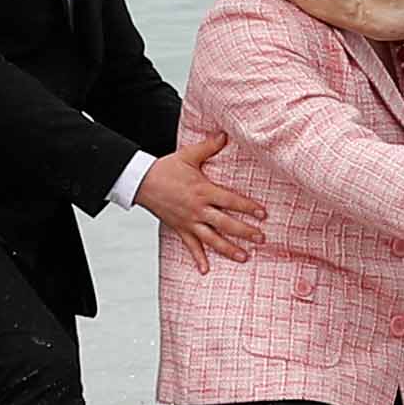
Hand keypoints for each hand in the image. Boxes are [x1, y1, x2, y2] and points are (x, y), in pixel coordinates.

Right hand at [138, 131, 265, 271]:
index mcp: (203, 191)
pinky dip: (198, 259)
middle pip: (226, 224)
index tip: (263, 214)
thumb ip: (209, 146)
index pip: (231, 201)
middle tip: (261, 239)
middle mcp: (198, 209)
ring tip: (244, 257)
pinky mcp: (179, 228)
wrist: (140, 181)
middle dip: (245, 231)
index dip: (248, 208)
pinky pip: (190, 246)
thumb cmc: (165, 168)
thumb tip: (225, 134)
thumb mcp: (188, 155)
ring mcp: (188, 221)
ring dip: (228, 249)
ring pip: (212, 239)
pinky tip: (205, 270)